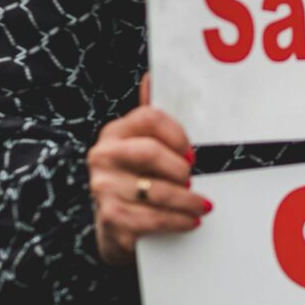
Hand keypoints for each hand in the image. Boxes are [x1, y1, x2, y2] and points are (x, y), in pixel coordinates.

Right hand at [87, 72, 211, 265]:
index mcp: (115, 132)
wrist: (115, 227)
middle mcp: (103, 156)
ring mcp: (104, 187)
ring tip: (201, 205)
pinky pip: (153, 219)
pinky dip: (178, 221)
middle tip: (193, 179)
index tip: (191, 152)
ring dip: (187, 200)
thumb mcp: (143, 148)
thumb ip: (151, 119)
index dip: (178, 134)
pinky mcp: (111, 217)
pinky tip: (190, 221)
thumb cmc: (138, 180)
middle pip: (151, 151)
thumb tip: (152, 77)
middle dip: (180, 168)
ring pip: (158, 190)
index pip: (150, 117)